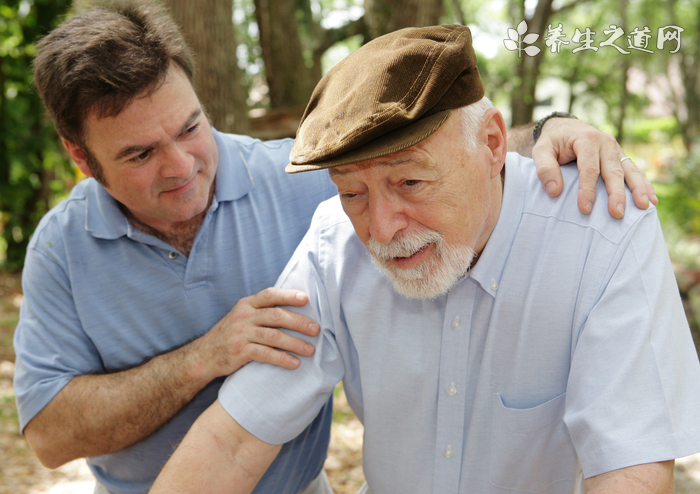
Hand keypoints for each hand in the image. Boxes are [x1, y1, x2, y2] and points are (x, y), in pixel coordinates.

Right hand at [190, 288, 319, 380]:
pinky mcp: (240, 351)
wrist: (204, 355)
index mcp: (247, 304)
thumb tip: (295, 309)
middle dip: (299, 322)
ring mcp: (241, 333)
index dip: (288, 295)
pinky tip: (294, 363)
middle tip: (316, 329)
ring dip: (295, 343)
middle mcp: (244, 316)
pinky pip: (266, 354)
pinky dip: (282, 358)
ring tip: (310, 350)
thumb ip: (262, 311)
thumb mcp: (243, 316)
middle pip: (276, 315)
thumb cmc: (231, 334)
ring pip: (274, 336)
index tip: (306, 299)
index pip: (270, 295)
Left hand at [532, 118, 657, 217]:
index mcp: (587, 139)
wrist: (565, 128)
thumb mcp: (540, 150)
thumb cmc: (552, 142)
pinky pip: (634, 171)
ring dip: (638, 189)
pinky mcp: (620, 157)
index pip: (589, 169)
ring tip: (645, 206)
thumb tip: (555, 191)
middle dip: (616, 194)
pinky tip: (651, 200)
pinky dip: (644, 185)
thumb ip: (544, 168)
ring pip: (630, 171)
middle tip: (617, 214)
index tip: (585, 209)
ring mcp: (616, 150)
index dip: (587, 190)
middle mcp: (606, 143)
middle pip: (613, 171)